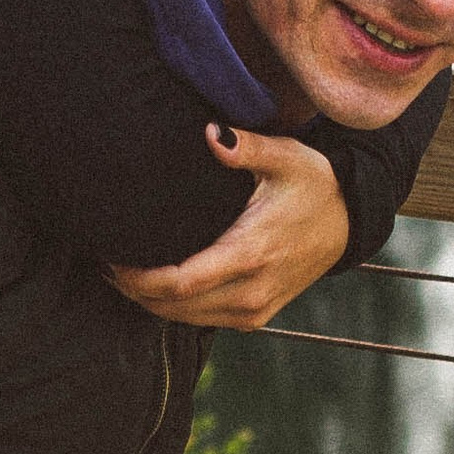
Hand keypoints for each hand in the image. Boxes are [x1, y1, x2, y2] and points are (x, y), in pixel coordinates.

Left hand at [106, 123, 348, 329]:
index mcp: (251, 254)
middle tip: (103, 264)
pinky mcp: (257, 316)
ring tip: (120, 275)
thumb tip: (211, 133)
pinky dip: (174, 309)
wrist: (350, 222)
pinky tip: (154, 288)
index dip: (139, 278)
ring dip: (149, 303)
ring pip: (186, 319)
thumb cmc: (313, 184)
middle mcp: (251, 292)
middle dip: (134, 290)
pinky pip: (204, 320)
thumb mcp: (286, 157)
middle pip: (175, 307)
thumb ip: (247, 147)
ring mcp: (255, 311)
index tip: (111, 259)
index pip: (181, 282)